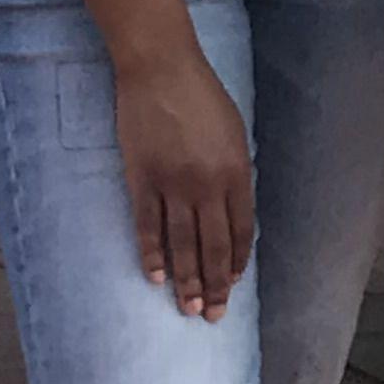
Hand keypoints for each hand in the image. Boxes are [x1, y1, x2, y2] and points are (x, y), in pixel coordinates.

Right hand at [115, 49, 255, 319]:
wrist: (160, 68)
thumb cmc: (202, 95)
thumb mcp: (233, 132)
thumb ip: (235, 173)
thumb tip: (233, 212)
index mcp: (236, 172)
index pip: (241, 230)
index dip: (236, 262)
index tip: (232, 284)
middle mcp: (207, 184)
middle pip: (213, 246)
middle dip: (214, 285)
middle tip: (213, 315)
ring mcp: (173, 184)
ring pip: (182, 244)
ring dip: (186, 280)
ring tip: (188, 308)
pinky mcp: (142, 179)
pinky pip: (148, 226)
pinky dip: (152, 254)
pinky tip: (155, 277)